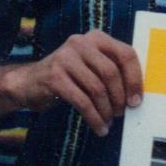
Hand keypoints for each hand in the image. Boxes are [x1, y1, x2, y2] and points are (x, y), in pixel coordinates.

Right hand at [3, 30, 142, 136]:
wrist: (29, 82)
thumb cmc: (70, 77)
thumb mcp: (92, 66)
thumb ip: (113, 71)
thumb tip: (137, 96)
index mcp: (96, 37)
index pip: (126, 54)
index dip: (135, 79)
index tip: (137, 100)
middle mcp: (81, 43)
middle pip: (111, 73)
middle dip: (120, 98)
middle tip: (121, 113)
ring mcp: (65, 58)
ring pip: (97, 89)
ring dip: (106, 111)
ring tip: (108, 121)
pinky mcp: (54, 77)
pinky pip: (82, 102)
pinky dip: (94, 118)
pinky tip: (99, 127)